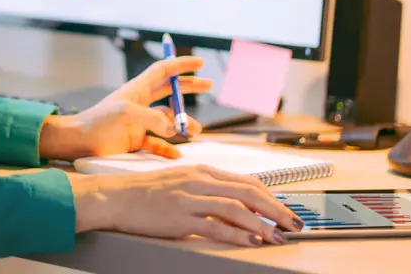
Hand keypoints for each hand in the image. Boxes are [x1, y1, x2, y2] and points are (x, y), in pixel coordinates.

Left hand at [39, 55, 211, 160]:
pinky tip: (176, 153)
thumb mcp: (125, 114)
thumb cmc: (98, 124)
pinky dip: (168, 148)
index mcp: (137, 90)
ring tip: (195, 131)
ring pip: (167, 119)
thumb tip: (174, 127)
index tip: (199, 62)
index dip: (180, 65)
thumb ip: (151, 118)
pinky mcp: (134, 140)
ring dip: (183, 122)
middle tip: (208, 85)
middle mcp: (139, 103)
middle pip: (169, 90)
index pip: (162, 71)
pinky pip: (157, 143)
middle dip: (188, 87)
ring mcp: (138, 122)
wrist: (77, 143)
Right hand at [71, 166, 303, 246]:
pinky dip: (237, 233)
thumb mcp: (180, 182)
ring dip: (263, 224)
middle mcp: (199, 180)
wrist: (115, 197)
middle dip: (277, 209)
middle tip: (295, 223)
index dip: (271, 196)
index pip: (246, 181)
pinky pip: (215, 225)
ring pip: (236, 208)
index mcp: (202, 170)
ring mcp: (189, 197)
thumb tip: (234, 204)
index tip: (286, 208)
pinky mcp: (180, 216)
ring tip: (279, 236)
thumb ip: (206, 190)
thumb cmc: (145, 192)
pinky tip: (251, 240)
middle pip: (248, 193)